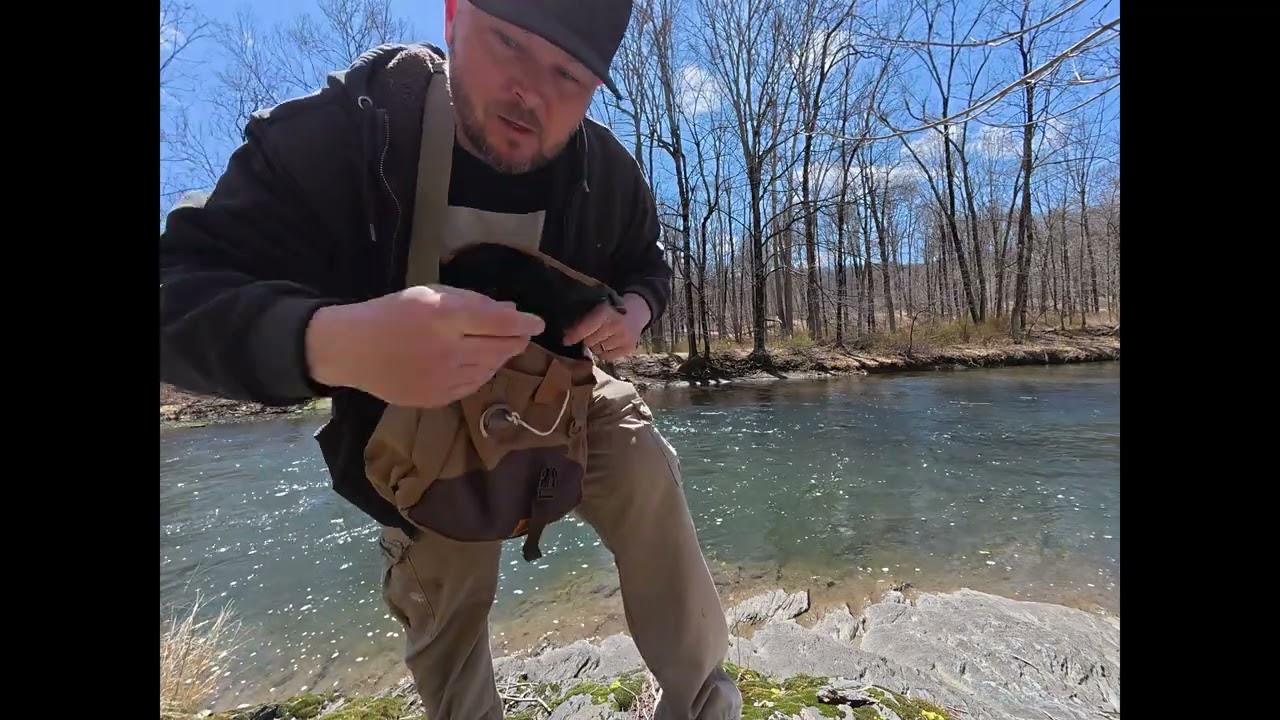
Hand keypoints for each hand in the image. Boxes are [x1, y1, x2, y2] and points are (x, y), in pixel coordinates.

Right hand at [306, 285, 544, 407]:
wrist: (353, 350)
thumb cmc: (392, 314)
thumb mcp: (430, 295)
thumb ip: (472, 302)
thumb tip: (511, 312)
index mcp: (444, 317)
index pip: (499, 322)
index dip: (524, 323)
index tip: (538, 323)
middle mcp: (447, 349)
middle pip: (499, 349)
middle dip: (516, 341)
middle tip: (523, 334)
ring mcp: (442, 378)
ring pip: (489, 369)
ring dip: (500, 357)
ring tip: (500, 346)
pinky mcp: (436, 399)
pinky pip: (472, 386)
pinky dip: (482, 373)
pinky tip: (478, 363)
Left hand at [563, 293, 650, 361]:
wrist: (636, 312)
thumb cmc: (611, 310)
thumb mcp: (597, 310)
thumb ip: (582, 321)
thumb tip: (567, 336)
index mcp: (606, 312)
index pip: (586, 327)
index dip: (574, 335)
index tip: (565, 341)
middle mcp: (616, 325)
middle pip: (590, 342)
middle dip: (587, 339)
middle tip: (592, 333)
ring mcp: (624, 338)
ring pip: (598, 351)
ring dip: (596, 346)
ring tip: (602, 337)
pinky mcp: (628, 348)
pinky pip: (607, 357)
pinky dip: (604, 353)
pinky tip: (608, 344)